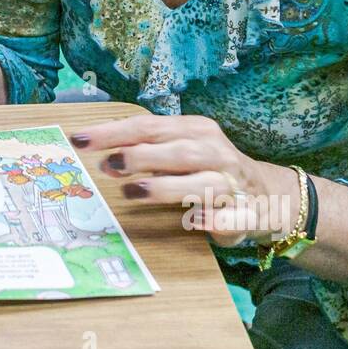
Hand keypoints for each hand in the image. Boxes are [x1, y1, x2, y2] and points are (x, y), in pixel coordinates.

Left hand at [73, 114, 299, 247]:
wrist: (268, 195)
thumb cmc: (208, 170)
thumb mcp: (177, 153)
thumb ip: (144, 153)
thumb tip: (102, 158)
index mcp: (194, 130)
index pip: (148, 127)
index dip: (112, 133)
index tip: (79, 140)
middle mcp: (215, 151)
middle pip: (175, 150)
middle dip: (140, 156)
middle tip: (107, 165)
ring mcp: (233, 182)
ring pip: (202, 181)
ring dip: (167, 186)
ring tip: (134, 192)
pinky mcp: (248, 214)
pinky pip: (233, 216)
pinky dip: (216, 219)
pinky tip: (196, 221)